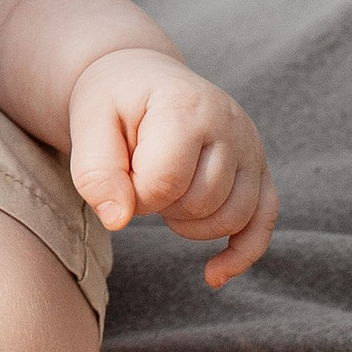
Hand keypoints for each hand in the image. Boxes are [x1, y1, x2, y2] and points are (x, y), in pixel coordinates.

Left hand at [67, 51, 276, 285]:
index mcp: (185, 106)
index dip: (134, 195)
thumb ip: (95, 171)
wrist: (141, 76)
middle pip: (202, 201)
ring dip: (191, 225)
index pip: (165, 180)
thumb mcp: (87, 122)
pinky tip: (213, 275)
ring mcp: (250, 146)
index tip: (120, 177)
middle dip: (162, 207)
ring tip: (164, 195)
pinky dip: (242, 253)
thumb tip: (119, 220)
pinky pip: (264, 222)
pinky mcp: (258, 168)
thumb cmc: (113, 100)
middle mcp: (230, 123)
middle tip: (139, 179)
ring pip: (234, 217)